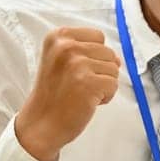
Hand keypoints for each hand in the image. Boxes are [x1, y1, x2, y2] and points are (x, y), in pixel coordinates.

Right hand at [13, 27, 121, 160]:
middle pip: (108, 53)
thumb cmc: (54, 94)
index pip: (98, 36)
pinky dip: (105, 97)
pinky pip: (114, 85)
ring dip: (103, 85)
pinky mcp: (89, 83)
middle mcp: (66, 46)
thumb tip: (118, 59)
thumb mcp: (61, 61)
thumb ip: (87, 52)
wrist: (41, 123)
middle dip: (100, 72)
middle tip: (78, 85)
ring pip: (114, 69)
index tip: (77, 70)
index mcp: (58, 37)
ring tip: (81, 93)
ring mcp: (77, 64)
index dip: (95, 56)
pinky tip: (87, 101)